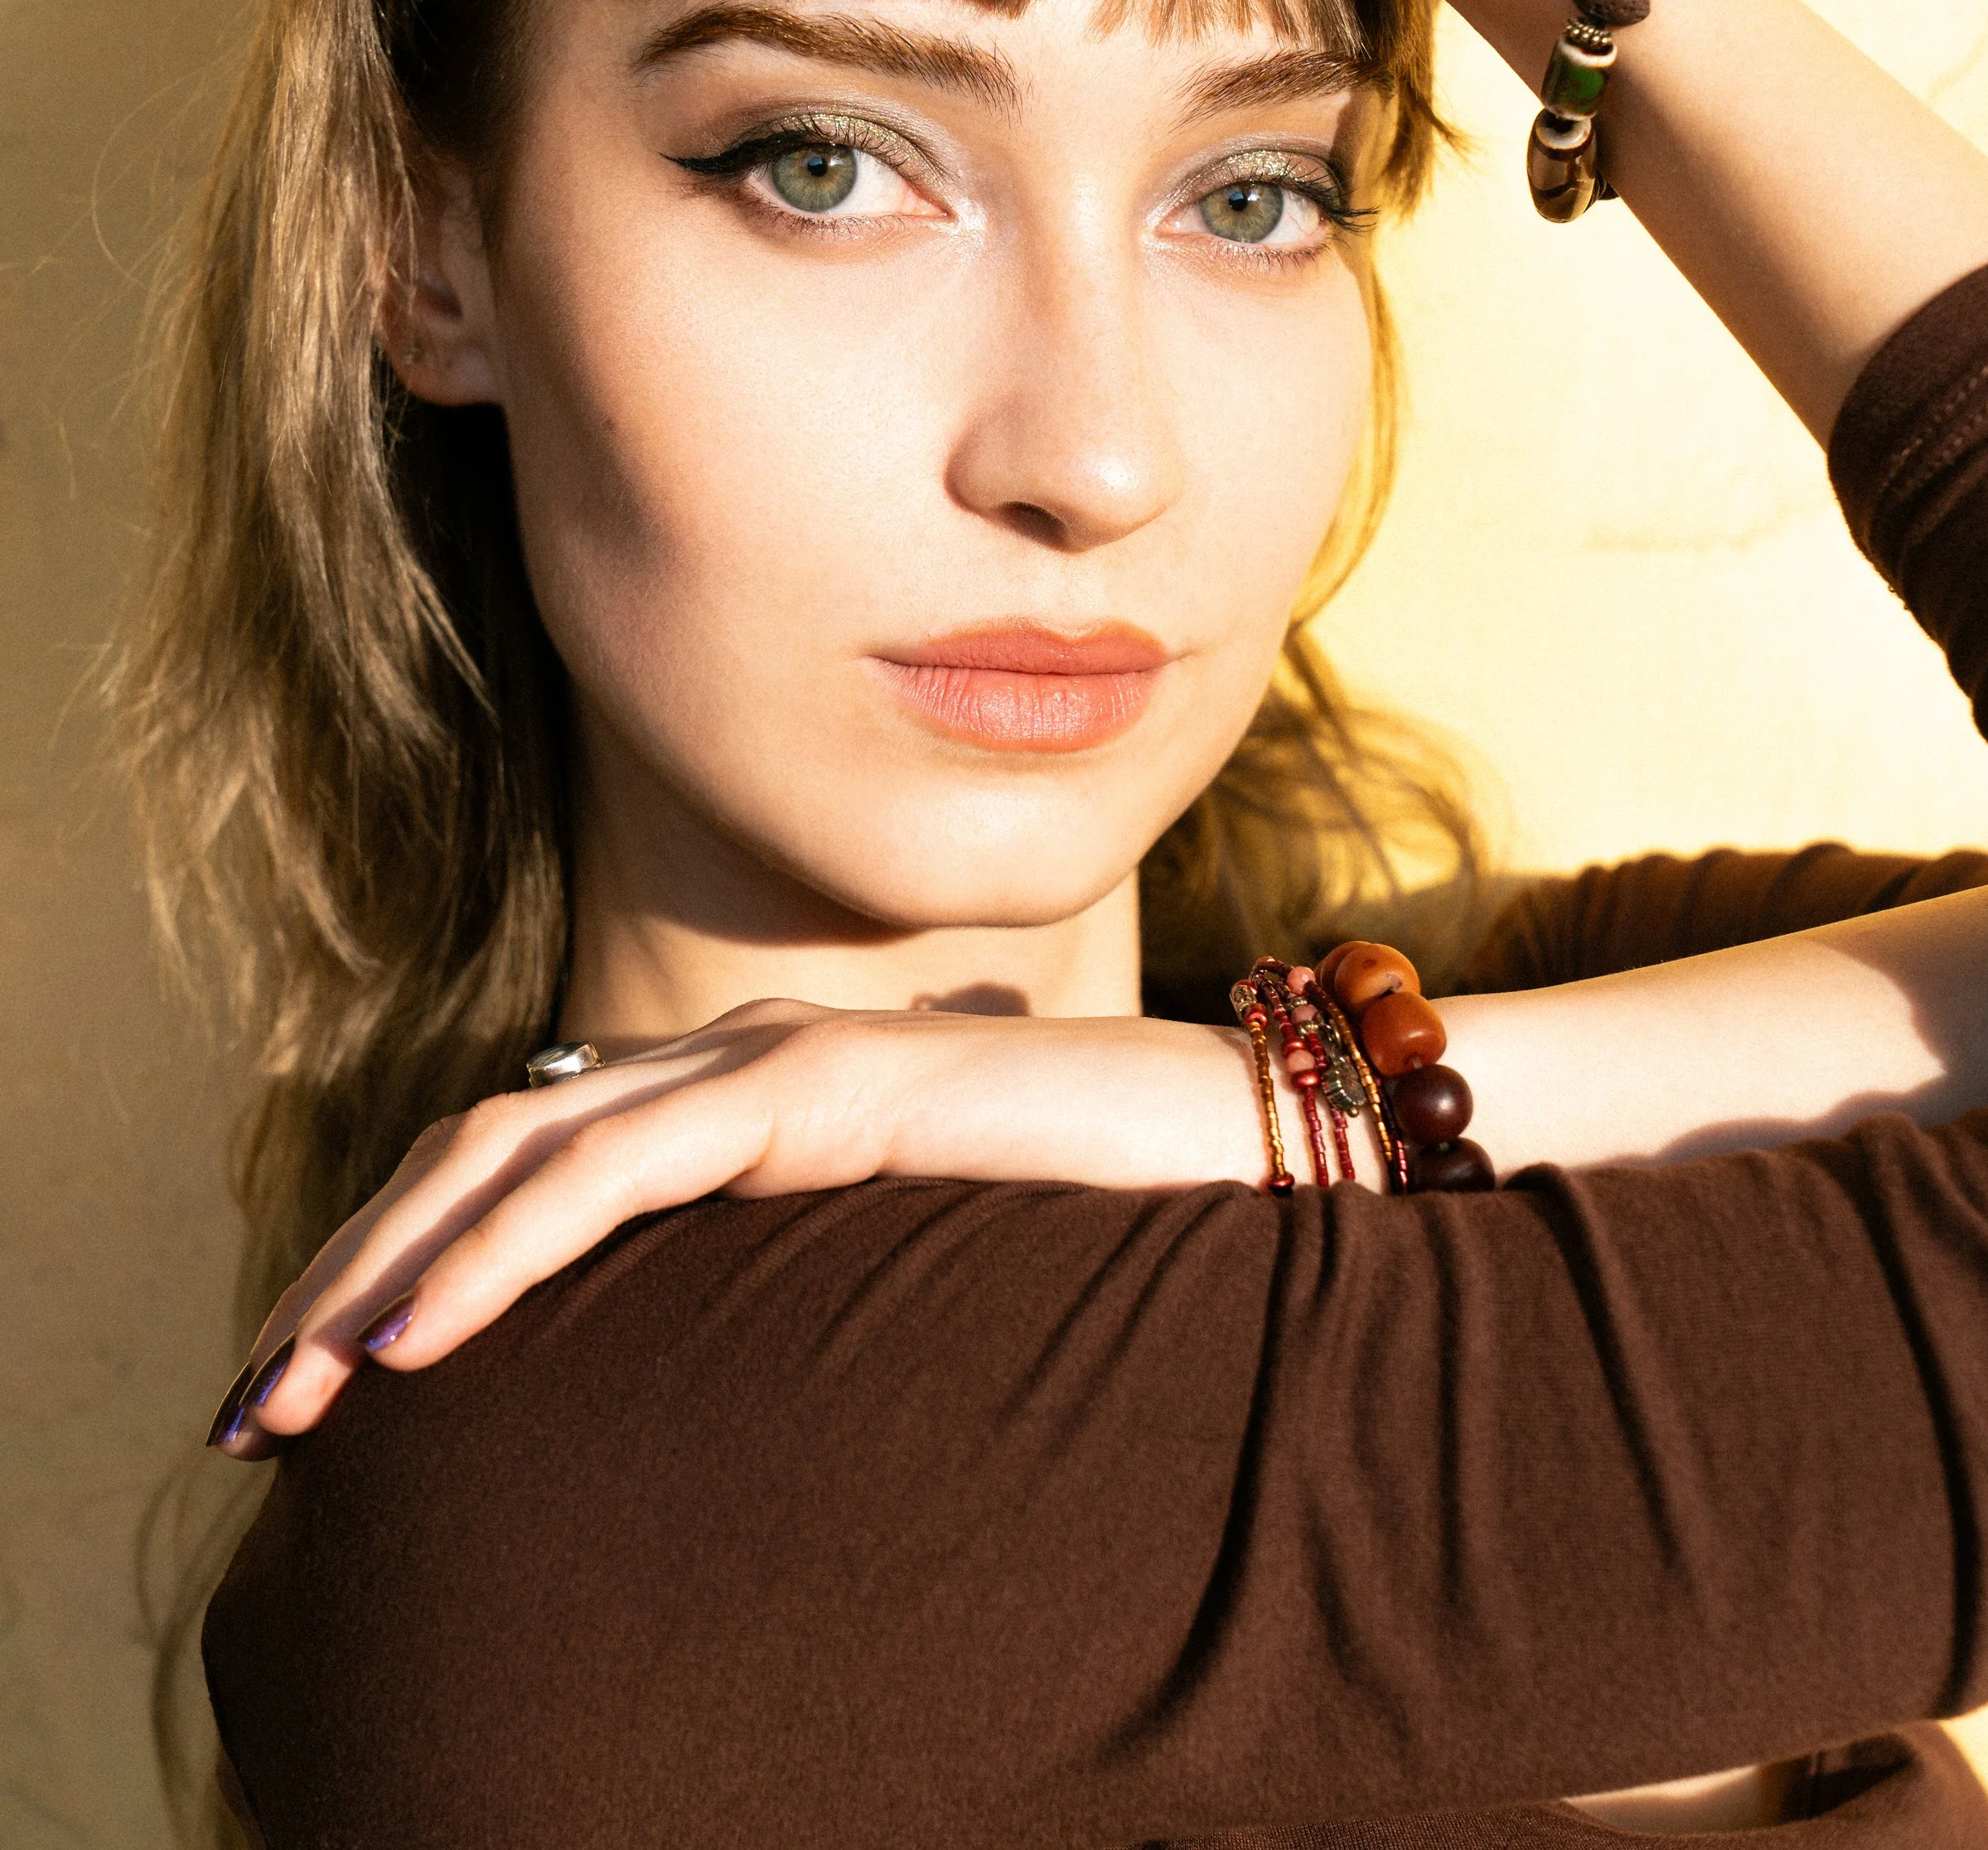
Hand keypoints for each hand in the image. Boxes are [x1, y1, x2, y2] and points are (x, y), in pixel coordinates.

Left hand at [206, 1001, 1293, 1454]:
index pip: (520, 1163)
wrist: (1255, 1134)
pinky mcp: (826, 1089)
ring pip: (513, 1153)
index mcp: (742, 1095)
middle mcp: (733, 1060)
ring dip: (381, 1271)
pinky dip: (498, 1253)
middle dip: (345, 1269)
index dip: (397, 1257)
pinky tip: (419, 1344)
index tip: (317, 1384)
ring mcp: (776, 1061)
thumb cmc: (1091, 1208)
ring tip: (293, 1391)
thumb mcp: (903, 1255)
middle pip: (478, 1150)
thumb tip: (723, 1351)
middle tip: (252, 1407)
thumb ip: (806, 1264)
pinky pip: (617, 1171)